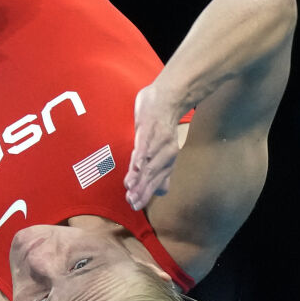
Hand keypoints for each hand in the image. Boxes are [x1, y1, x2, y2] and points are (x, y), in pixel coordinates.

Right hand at [126, 83, 183, 211]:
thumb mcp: (161, 148)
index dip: (145, 193)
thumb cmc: (161, 123)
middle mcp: (165, 152)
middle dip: (142, 190)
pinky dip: (141, 155)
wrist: (169, 95)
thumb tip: (163, 191)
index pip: (154, 180)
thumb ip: (161, 170)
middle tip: (131, 202)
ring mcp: (157, 139)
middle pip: (152, 175)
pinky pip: (145, 143)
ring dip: (140, 176)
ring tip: (130, 189)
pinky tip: (136, 166)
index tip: (134, 205)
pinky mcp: (149, 127)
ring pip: (148, 161)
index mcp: (166, 158)